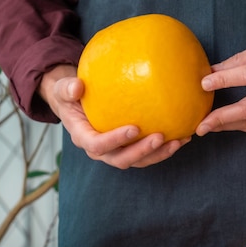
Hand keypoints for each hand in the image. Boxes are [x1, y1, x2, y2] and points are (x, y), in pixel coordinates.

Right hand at [39, 65, 189, 168]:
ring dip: (159, 154)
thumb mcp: (63, 88)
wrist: (76, 103)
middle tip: (161, 137)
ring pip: (139, 160)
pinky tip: (182, 136)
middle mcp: (100, 150)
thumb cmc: (70, 94)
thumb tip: (77, 86)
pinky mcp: (129, 148)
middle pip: (121, 159)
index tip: (134, 128)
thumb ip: (67, 88)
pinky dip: (165, 147)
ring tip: (179, 141)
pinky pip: (147, 152)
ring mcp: (115, 151)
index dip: (115, 140)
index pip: (98, 145)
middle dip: (142, 151)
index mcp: (83, 137)